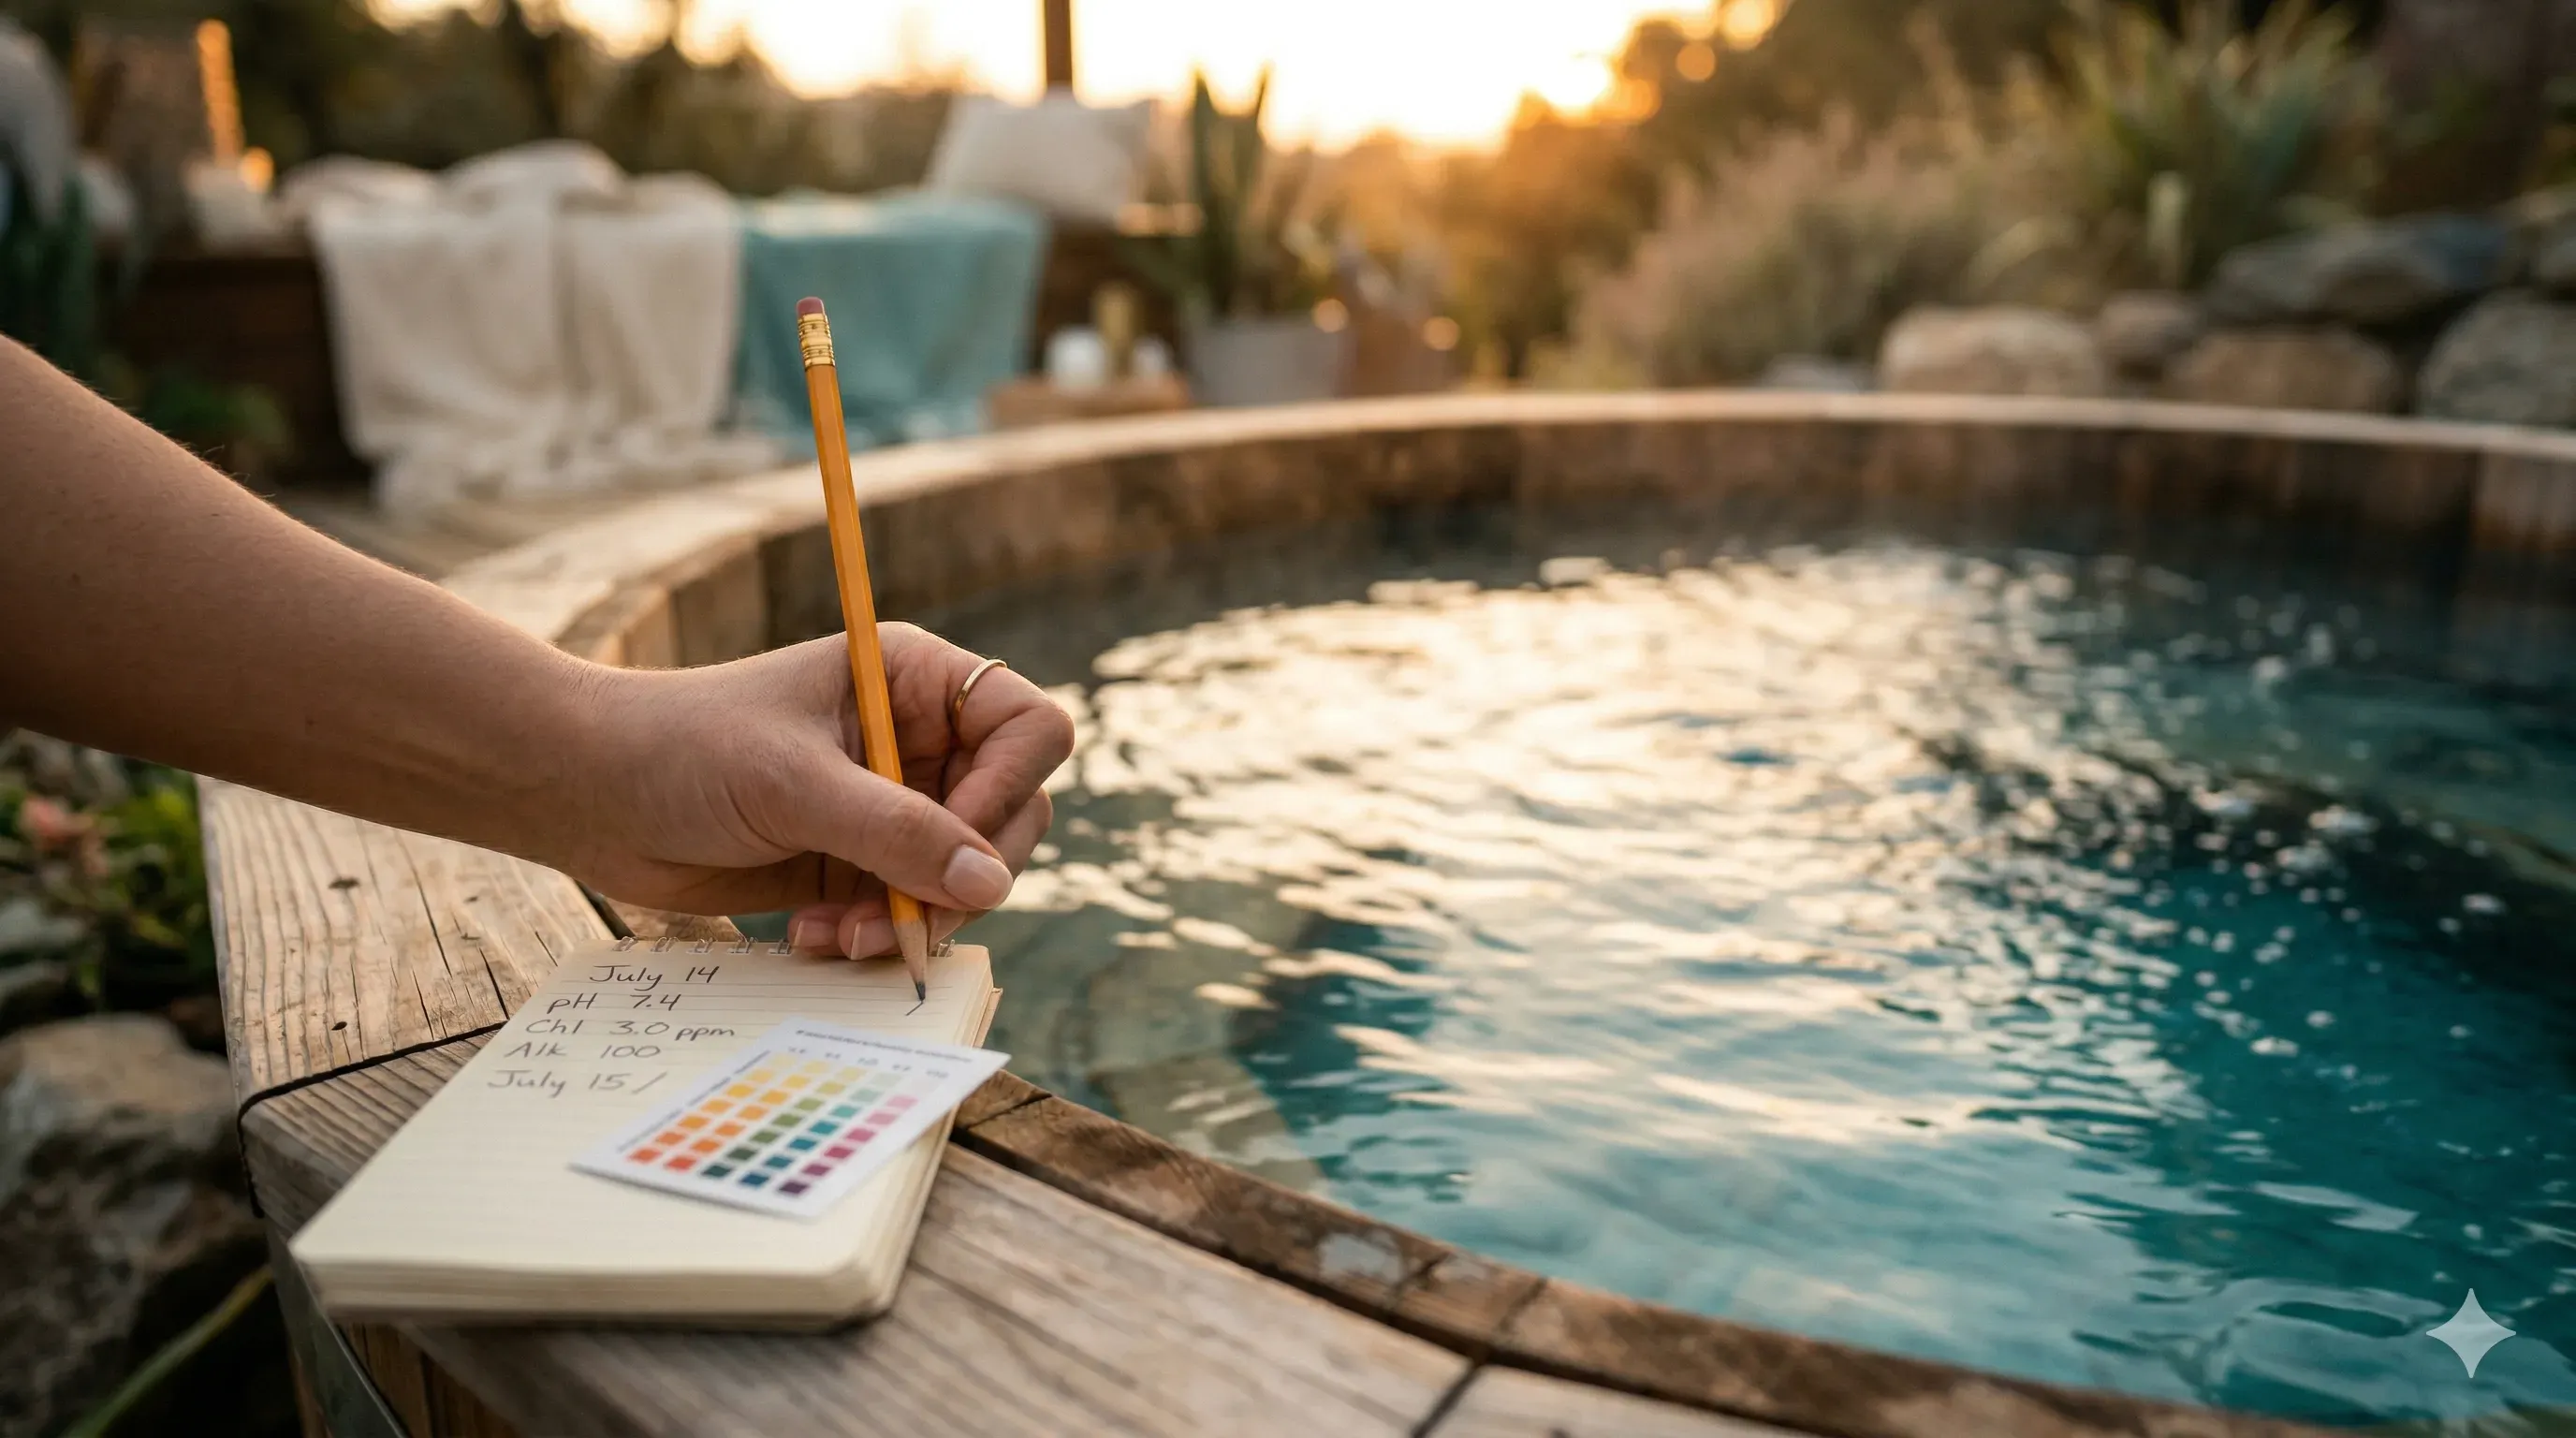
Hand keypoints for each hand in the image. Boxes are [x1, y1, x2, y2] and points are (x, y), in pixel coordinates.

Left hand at [565, 626, 1073, 956]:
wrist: (586, 793)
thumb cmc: (682, 749)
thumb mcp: (793, 784)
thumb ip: (897, 833)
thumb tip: (991, 884)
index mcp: (915, 681)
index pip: (1027, 729)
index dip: (1008, 790)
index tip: (956, 843)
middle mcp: (916, 740)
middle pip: (1011, 815)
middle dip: (961, 877)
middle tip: (910, 918)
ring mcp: (890, 806)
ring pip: (964, 878)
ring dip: (914, 919)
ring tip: (839, 937)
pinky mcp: (857, 864)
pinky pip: (910, 913)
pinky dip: (876, 937)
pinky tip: (813, 937)